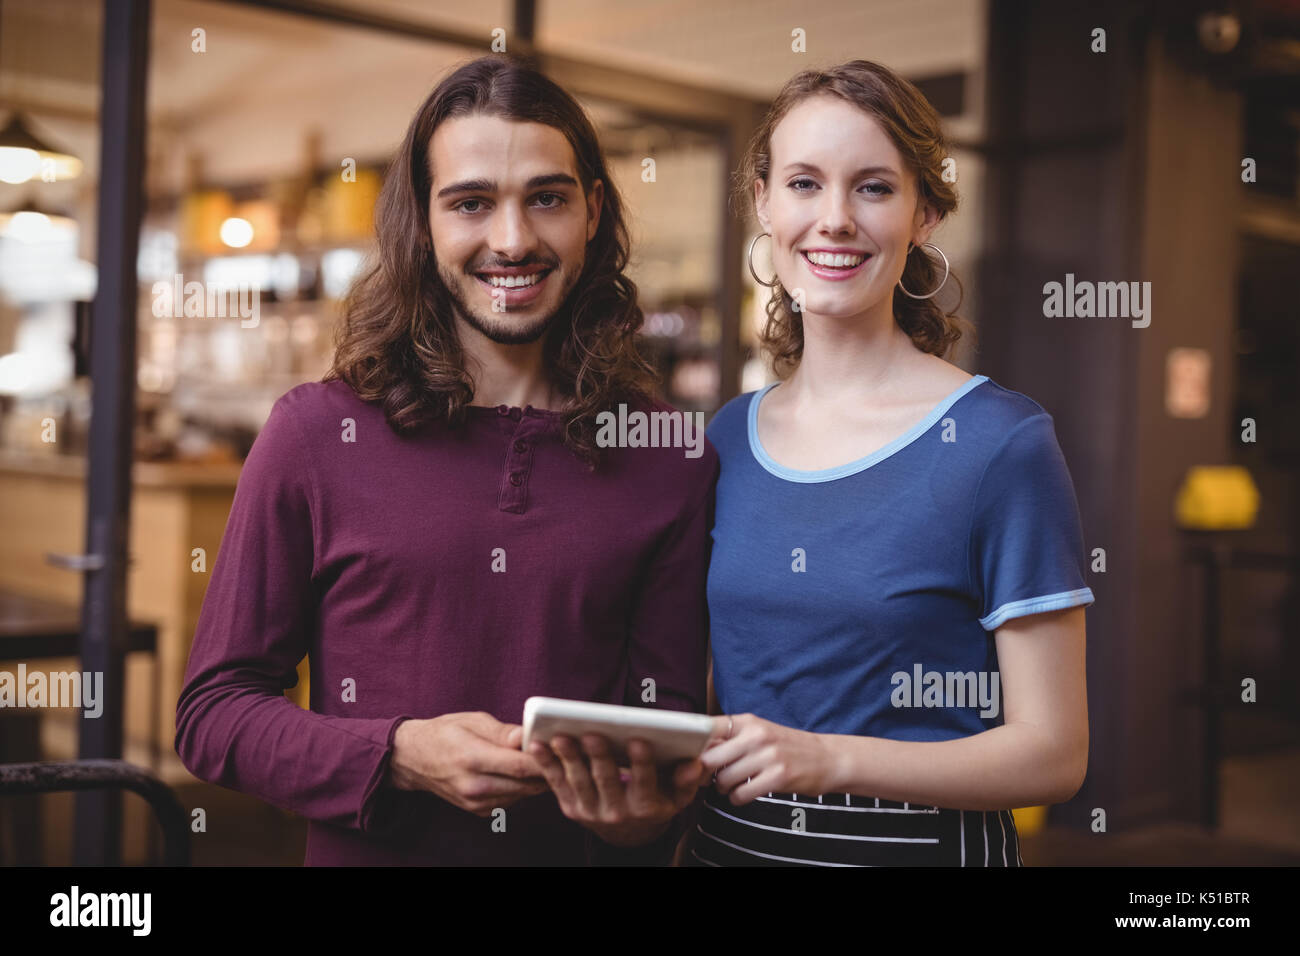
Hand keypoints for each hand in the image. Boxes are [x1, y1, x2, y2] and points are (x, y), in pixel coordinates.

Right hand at [388, 712, 548, 815]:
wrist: (414, 759)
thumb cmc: (445, 732)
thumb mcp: (473, 721)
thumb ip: (503, 732)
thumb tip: (528, 736)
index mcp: (472, 759)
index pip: (520, 766)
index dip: (546, 758)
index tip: (564, 747)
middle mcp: (474, 786)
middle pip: (527, 784)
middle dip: (548, 769)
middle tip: (566, 754)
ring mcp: (476, 802)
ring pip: (523, 794)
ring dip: (538, 780)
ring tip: (550, 760)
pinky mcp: (479, 811)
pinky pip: (512, 800)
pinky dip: (523, 787)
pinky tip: (526, 772)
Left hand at [529, 734, 707, 847]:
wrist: (628, 836)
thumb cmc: (656, 803)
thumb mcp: (677, 798)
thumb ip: (687, 781)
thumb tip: (696, 763)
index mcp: (646, 806)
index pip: (644, 782)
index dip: (642, 763)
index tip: (640, 741)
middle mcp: (617, 812)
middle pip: (606, 781)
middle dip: (599, 757)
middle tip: (593, 733)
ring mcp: (591, 811)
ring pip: (578, 782)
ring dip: (568, 758)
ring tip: (561, 736)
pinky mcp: (570, 808)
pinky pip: (556, 784)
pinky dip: (547, 764)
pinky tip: (538, 744)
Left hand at [699, 713, 838, 805]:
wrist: (827, 758)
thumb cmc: (787, 747)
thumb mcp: (759, 732)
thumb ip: (731, 738)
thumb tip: (696, 751)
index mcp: (748, 722)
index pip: (706, 729)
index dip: (694, 747)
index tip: (693, 757)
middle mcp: (756, 735)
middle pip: (709, 758)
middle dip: (705, 773)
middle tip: (711, 778)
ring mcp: (768, 756)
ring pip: (724, 779)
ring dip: (723, 788)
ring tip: (733, 786)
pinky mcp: (778, 777)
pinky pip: (741, 794)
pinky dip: (737, 799)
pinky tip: (745, 794)